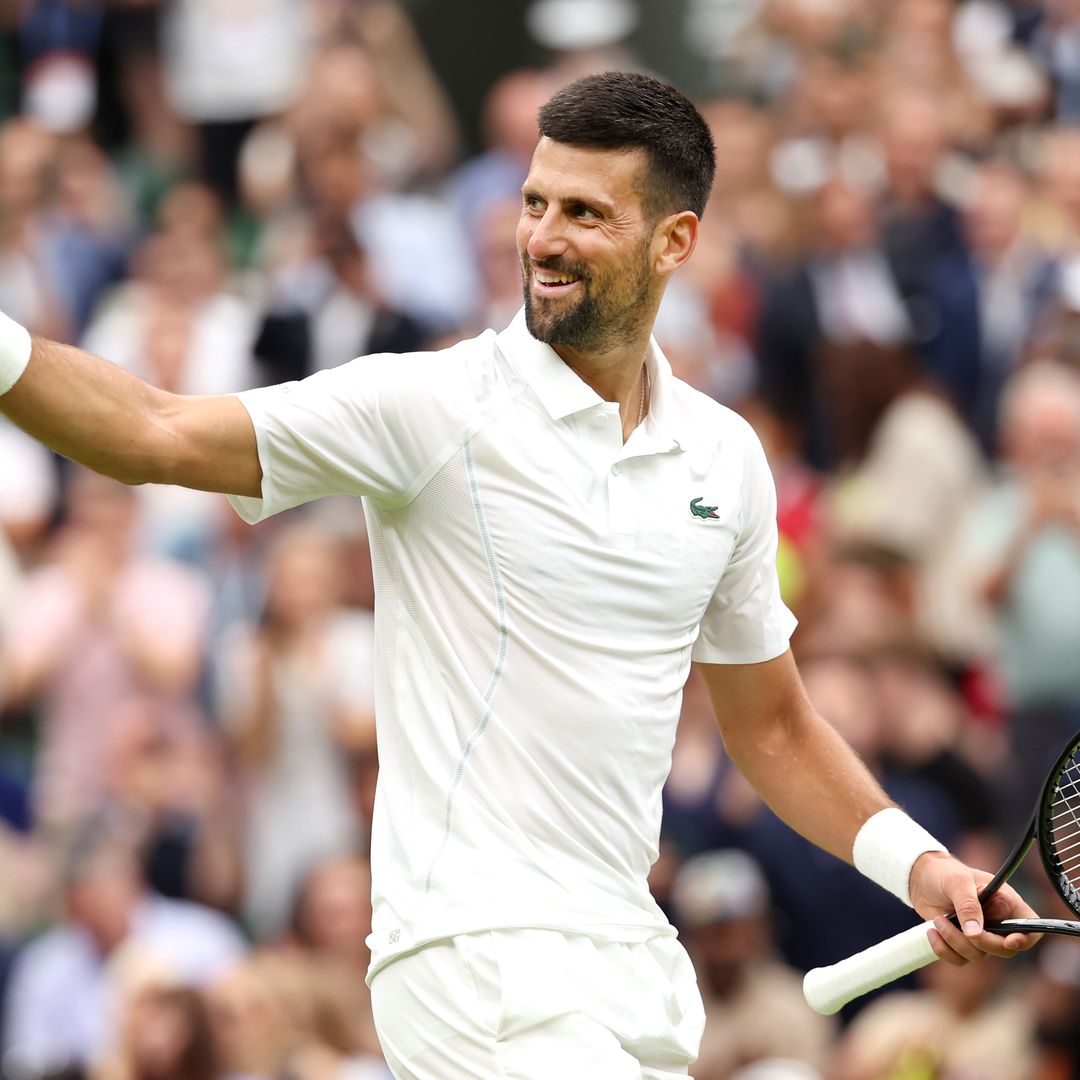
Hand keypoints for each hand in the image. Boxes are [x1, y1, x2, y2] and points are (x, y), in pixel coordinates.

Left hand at [910, 851, 1040, 964]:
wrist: (921, 878)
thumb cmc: (945, 873)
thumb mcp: (957, 881)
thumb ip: (968, 904)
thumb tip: (975, 933)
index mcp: (1006, 903)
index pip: (1031, 928)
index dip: (1026, 939)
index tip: (1008, 940)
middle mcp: (998, 923)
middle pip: (1005, 949)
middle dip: (981, 942)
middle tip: (957, 925)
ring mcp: (981, 935)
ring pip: (979, 955)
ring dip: (955, 942)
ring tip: (938, 920)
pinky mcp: (962, 943)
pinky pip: (960, 960)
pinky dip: (944, 950)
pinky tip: (932, 931)